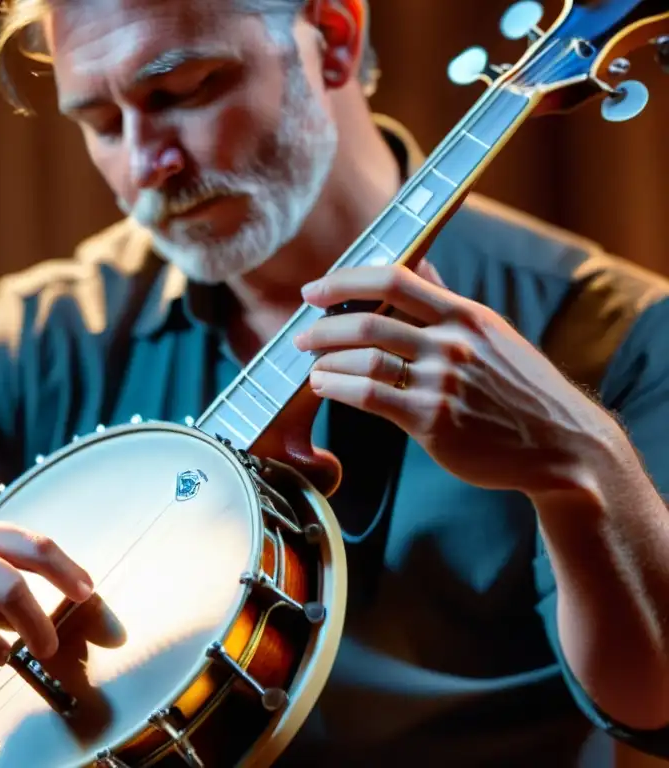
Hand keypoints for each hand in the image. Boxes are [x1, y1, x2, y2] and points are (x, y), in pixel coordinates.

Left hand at [293, 262, 617, 494]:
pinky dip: (337, 388)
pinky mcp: (433, 421)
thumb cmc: (521, 389)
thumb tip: (419, 266)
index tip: (314, 290)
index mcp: (465, 315)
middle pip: (369, 321)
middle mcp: (452, 343)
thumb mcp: (493, 335)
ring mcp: (442, 382)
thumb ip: (447, 302)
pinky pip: (369, 397)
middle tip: (301, 336)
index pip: (395, 279)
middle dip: (324, 327)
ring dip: (326, 361)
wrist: (564, 446)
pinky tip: (324, 386)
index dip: (345, 280)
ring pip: (363, 359)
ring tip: (312, 367)